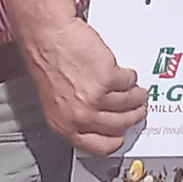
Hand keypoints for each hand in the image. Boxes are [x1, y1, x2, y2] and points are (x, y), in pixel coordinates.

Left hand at [19, 19, 146, 155]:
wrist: (46, 33)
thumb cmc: (45, 59)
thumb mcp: (54, 99)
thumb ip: (75, 115)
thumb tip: (98, 120)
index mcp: (64, 125)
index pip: (99, 147)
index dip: (116, 141)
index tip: (122, 135)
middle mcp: (80, 116)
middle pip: (120, 126)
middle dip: (132, 117)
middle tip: (136, 110)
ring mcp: (95, 98)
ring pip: (129, 104)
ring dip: (137, 98)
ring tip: (137, 92)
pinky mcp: (108, 78)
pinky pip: (129, 82)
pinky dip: (130, 78)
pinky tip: (126, 74)